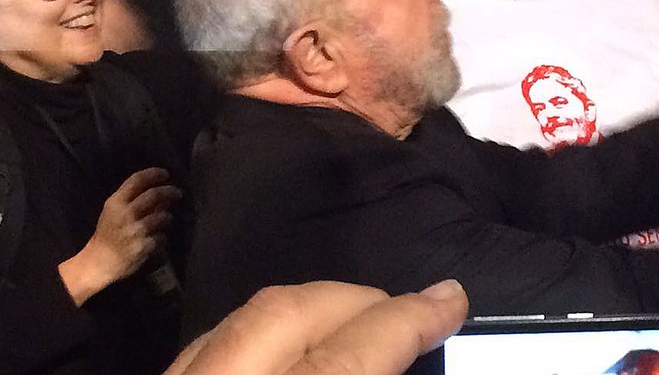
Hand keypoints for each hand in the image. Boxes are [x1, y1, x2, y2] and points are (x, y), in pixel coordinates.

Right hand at [58, 167, 180, 304]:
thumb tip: (159, 191)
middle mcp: (126, 214)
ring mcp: (136, 231)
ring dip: (168, 217)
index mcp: (116, 202)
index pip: (137, 180)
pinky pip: (163, 237)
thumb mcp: (113, 212)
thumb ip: (132, 200)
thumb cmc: (107, 234)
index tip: (165, 174)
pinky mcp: (144, 246)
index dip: (154, 174)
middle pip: (155, 195)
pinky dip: (163, 237)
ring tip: (166, 219)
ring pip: (163, 216)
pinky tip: (158, 239)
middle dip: (170, 191)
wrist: (99, 262)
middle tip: (178, 193)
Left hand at [165, 280, 467, 374]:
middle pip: (286, 315)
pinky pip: (208, 340)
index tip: (450, 301)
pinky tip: (288, 342)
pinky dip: (259, 328)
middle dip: (356, 299)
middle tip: (405, 310)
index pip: (348, 358)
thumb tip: (404, 352)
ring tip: (355, 319)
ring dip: (309, 307)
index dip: (407, 322)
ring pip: (241, 316)